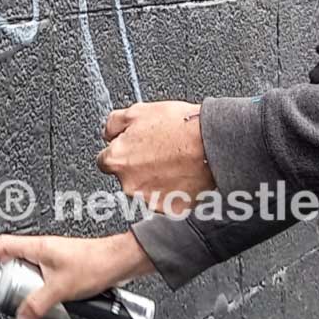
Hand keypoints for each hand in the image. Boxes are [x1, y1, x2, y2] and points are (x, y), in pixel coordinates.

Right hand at [0, 232, 156, 318]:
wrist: (119, 261)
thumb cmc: (96, 263)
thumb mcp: (61, 288)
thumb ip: (38, 304)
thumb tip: (21, 317)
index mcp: (37, 246)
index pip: (2, 244)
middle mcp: (44, 248)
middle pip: (13, 258)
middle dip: (7, 277)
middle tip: (8, 293)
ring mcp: (54, 255)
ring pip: (30, 267)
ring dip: (26, 283)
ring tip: (31, 299)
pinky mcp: (64, 264)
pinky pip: (44, 274)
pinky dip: (41, 286)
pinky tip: (50, 299)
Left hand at [97, 100, 214, 211]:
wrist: (212, 143)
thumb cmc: (180, 126)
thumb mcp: (139, 111)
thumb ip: (113, 123)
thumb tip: (107, 132)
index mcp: (116, 160)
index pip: (105, 160)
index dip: (121, 150)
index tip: (134, 147)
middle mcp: (129, 183)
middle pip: (127, 176)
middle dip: (139, 166)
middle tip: (160, 151)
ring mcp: (150, 198)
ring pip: (147, 189)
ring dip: (156, 178)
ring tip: (175, 160)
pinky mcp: (171, 207)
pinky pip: (168, 199)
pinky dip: (173, 189)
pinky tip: (183, 173)